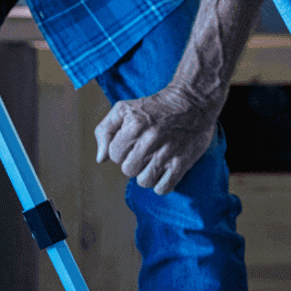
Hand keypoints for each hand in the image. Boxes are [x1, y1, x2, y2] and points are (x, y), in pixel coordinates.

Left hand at [95, 86, 217, 194]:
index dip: (119, 150)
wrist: (191, 103)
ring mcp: (167, 152)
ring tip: (151, 161)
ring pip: (144, 181)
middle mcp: (149, 139)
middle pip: (127, 169)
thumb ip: (105, 130)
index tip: (130, 142)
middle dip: (131, 162)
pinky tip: (162, 171)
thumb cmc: (153, 107)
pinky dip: (160, 184)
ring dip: (145, 174)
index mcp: (133, 124)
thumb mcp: (123, 109)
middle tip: (141, 151)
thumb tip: (100, 159)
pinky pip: (163, 188)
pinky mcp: (182, 163)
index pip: (113, 154)